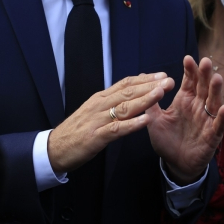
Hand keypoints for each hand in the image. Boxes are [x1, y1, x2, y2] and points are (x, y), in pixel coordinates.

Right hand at [48, 73, 174, 172]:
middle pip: (128, 92)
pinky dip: (132, 124)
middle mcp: (100, 106)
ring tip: (160, 93)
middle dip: (150, 86)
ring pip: (124, 107)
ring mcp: (98, 120)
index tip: (161, 75)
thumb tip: (129, 93)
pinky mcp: (96, 137)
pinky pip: (117, 129)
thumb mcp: (94, 112)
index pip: (125, 84)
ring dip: (144, 99)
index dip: (144, 79)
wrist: (54, 148)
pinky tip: (145, 120)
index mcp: (100, 99)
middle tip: (168, 81)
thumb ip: (110, 103)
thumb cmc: (76, 131)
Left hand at [147, 56, 223, 184]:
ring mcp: (206, 121)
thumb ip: (150, 102)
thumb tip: (141, 79)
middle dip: (204, 75)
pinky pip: (218, 126)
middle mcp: (198, 107)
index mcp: (185, 101)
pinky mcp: (212, 136)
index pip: (189, 82)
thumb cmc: (167, 140)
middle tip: (206, 61)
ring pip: (213, 103)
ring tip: (217, 78)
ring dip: (216, 91)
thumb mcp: (154, 120)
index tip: (187, 58)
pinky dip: (222, 118)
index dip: (189, 70)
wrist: (175, 163)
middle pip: (203, 88)